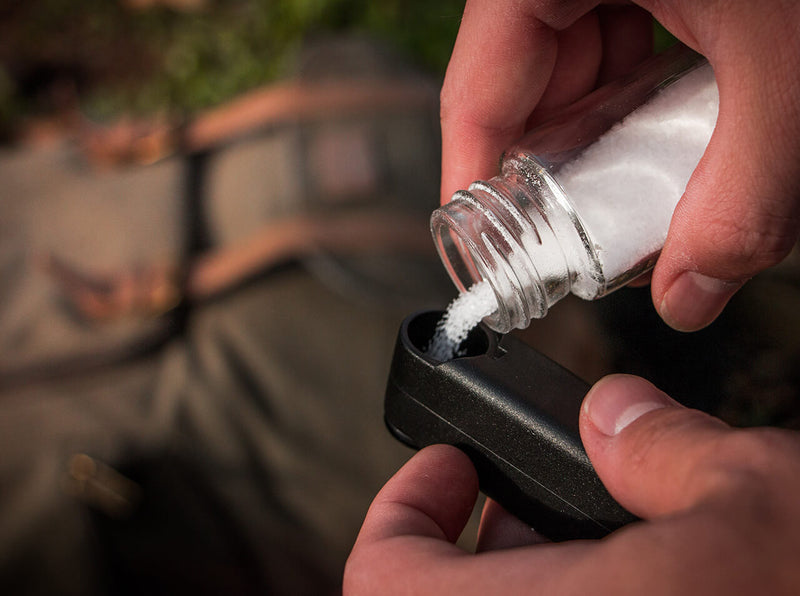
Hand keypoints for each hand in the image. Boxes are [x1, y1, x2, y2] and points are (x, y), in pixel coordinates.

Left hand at [345, 374, 799, 594]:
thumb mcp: (763, 502)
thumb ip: (669, 448)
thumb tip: (619, 415)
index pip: (384, 581)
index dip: (406, 510)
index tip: (449, 468)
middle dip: (483, 548)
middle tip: (528, 504)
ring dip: (540, 587)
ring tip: (605, 547)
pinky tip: (661, 585)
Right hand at [440, 1, 799, 330]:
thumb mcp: (785, 61)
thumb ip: (742, 193)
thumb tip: (691, 293)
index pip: (475, 88)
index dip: (475, 180)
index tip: (488, 251)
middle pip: (524, 86)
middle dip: (559, 168)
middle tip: (584, 232)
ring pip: (572, 64)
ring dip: (604, 133)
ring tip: (636, 181)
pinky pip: (614, 35)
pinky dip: (639, 89)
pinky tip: (670, 123)